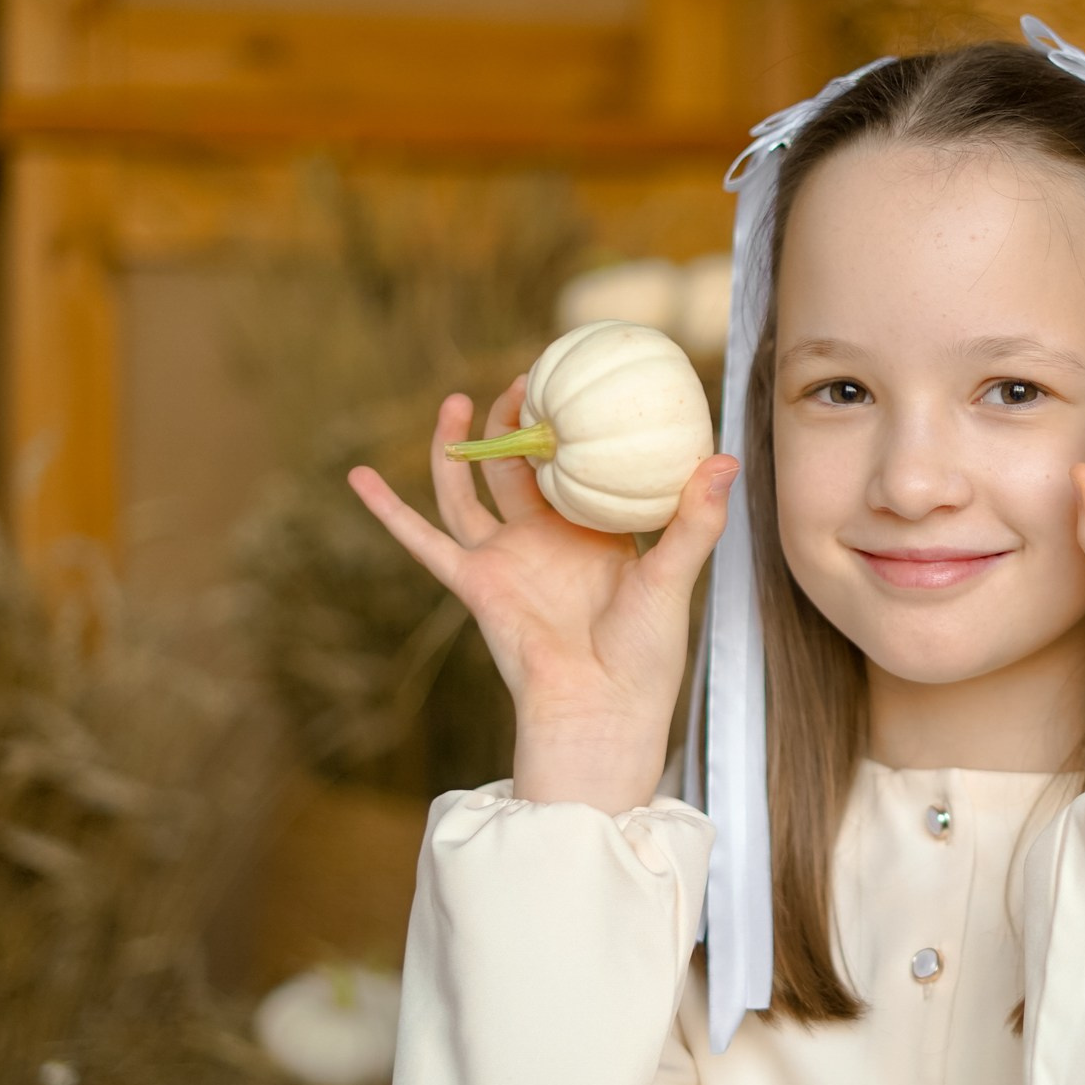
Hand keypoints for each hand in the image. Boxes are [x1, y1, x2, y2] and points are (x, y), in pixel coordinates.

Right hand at [346, 375, 737, 807]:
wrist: (599, 707)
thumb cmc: (644, 654)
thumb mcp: (674, 578)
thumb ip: (695, 521)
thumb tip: (726, 459)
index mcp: (593, 534)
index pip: (581, 467)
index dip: (576, 426)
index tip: (578, 379)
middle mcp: (546, 539)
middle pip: (519, 466)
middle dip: (516, 421)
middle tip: (524, 377)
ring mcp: (506, 558)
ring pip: (470, 488)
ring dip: (458, 446)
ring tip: (457, 399)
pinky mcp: (473, 581)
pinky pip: (423, 539)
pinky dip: (388, 510)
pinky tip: (358, 476)